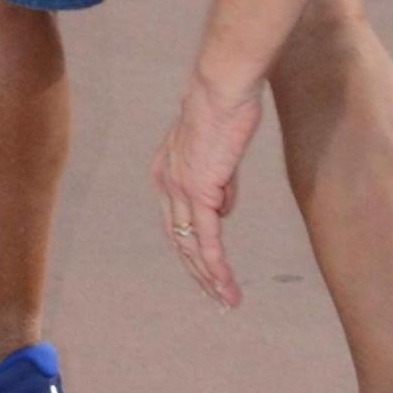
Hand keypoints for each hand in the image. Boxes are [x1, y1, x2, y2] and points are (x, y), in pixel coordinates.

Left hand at [152, 65, 268, 309]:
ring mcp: (180, 190)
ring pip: (193, 246)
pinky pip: (208, 239)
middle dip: (197, 273)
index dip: (189, 250)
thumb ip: (217, 183)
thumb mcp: (216, 153)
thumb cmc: (222, 113)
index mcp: (164, 173)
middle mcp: (166, 184)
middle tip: (215, 298)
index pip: (174, 222)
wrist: (220, 92)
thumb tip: (222, 211)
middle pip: (179, 241)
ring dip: (210, 278)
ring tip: (227, 301)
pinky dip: (217, 266)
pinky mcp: (200, 192)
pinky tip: (227, 286)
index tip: (204, 272)